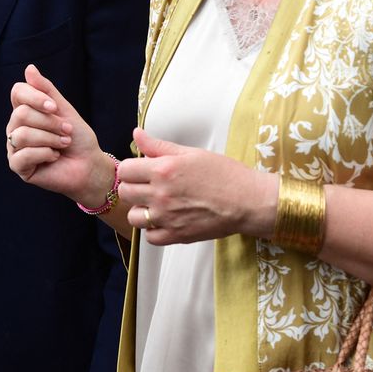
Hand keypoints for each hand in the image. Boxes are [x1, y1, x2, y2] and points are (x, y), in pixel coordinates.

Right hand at [7, 64, 114, 206]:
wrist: (89, 165)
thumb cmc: (77, 137)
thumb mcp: (64, 110)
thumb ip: (46, 90)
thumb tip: (29, 68)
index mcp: (25, 110)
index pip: (17, 92)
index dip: (35, 97)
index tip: (54, 107)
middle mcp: (16, 127)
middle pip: (21, 114)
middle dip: (49, 122)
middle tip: (67, 130)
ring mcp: (14, 146)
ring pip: (22, 134)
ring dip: (50, 139)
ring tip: (63, 143)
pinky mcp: (17, 166)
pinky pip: (23, 155)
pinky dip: (45, 154)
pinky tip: (54, 156)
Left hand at [118, 127, 276, 244]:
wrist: (247, 201)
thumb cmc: (224, 173)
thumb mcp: (191, 153)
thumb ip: (159, 145)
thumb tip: (136, 134)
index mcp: (163, 170)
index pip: (125, 170)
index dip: (131, 169)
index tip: (141, 170)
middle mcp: (160, 194)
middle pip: (125, 192)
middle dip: (133, 186)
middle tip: (148, 185)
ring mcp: (167, 217)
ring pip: (133, 216)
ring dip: (140, 210)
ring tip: (155, 204)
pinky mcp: (176, 236)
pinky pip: (149, 237)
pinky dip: (153, 229)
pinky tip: (164, 220)